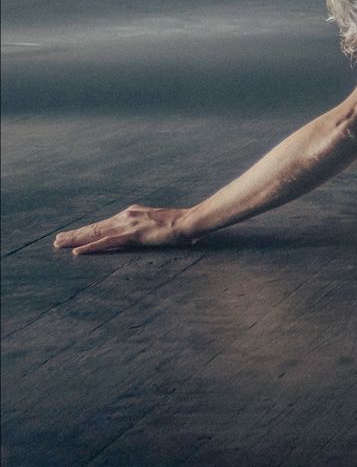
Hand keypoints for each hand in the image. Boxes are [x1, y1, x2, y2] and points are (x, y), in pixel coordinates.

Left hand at [52, 205, 196, 255]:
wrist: (189, 221)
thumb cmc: (179, 224)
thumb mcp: (159, 223)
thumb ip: (150, 227)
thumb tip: (152, 232)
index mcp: (132, 214)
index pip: (105, 223)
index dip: (88, 229)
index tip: (74, 234)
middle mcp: (126, 217)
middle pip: (96, 227)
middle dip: (76, 234)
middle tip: (58, 240)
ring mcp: (128, 225)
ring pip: (96, 233)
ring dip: (76, 239)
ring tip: (60, 244)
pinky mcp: (132, 236)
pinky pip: (107, 243)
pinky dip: (90, 247)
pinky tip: (78, 251)